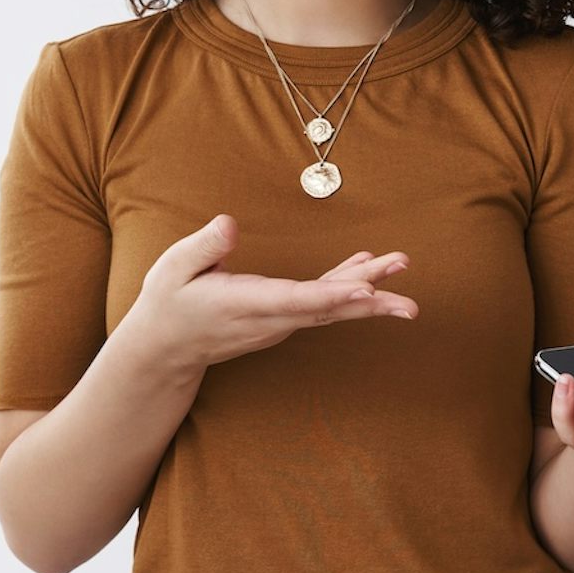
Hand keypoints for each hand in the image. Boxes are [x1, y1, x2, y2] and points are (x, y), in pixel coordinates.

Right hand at [119, 214, 419, 375]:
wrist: (166, 349)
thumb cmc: (168, 303)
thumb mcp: (172, 269)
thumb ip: (204, 247)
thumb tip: (228, 223)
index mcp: (245, 304)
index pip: (296, 301)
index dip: (333, 296)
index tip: (367, 291)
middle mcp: (270, 319)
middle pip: (327, 308)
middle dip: (370, 299)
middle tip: (407, 294)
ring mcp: (278, 322)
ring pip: (330, 308)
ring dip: (369, 292)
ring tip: (400, 267)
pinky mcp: (281, 319)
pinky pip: (321, 305)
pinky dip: (346, 288)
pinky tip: (366, 270)